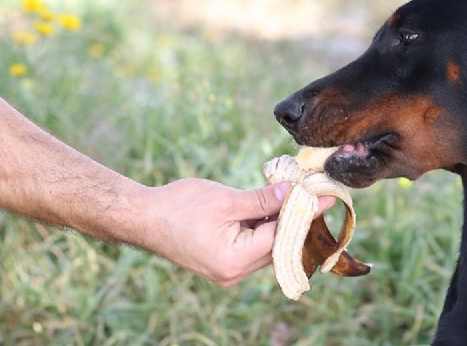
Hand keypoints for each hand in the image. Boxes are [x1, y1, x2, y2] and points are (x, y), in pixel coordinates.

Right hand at [136, 178, 334, 286]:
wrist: (141, 217)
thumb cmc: (178, 206)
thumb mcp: (226, 200)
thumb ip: (262, 200)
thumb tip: (294, 194)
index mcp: (234, 260)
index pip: (281, 238)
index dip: (305, 216)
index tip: (325, 198)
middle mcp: (233, 273)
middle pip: (277, 246)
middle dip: (297, 220)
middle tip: (317, 196)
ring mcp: (227, 270)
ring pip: (266, 247)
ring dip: (281, 224)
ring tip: (300, 198)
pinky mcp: (222, 262)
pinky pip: (252, 247)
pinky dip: (264, 228)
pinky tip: (275, 208)